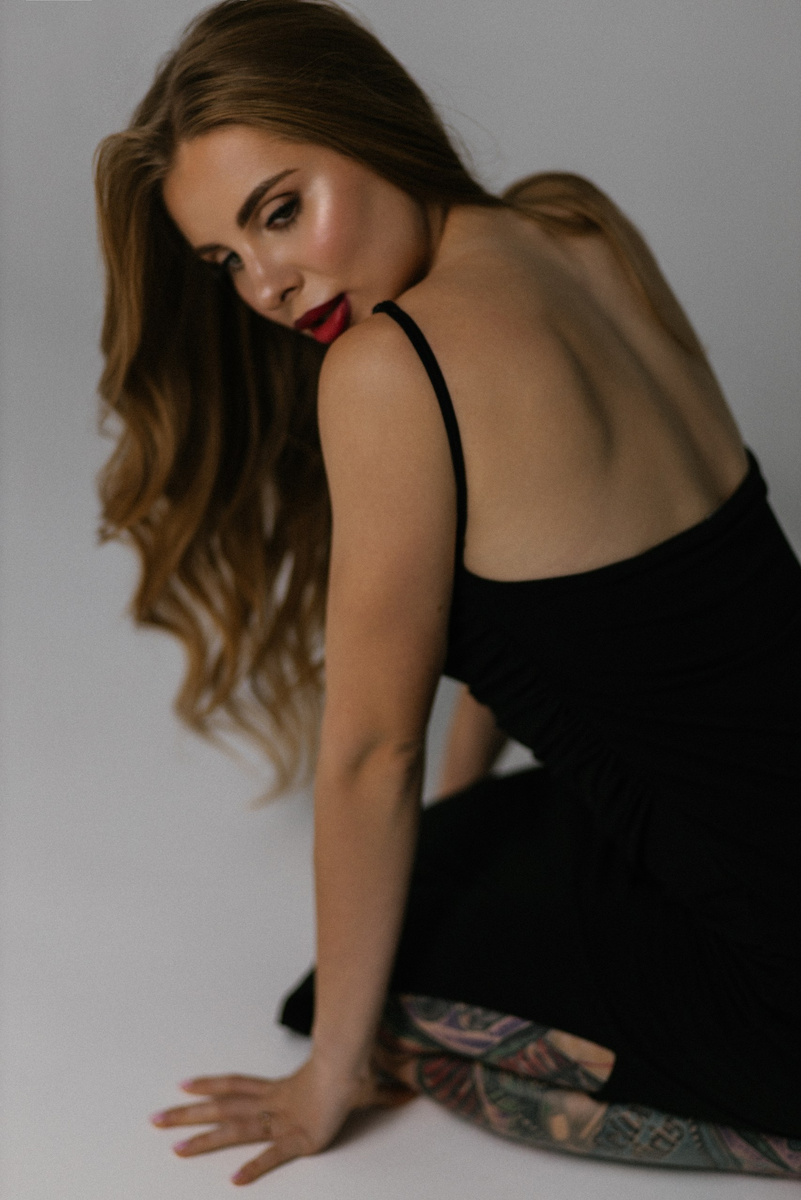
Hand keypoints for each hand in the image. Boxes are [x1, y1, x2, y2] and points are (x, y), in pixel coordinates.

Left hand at [149, 1052, 415, 1184]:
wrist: (358, 1065)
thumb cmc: (354, 1067)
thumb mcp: (352, 1077)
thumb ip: (368, 1085)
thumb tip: (397, 1083)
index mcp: (279, 1090)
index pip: (237, 1086)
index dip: (210, 1086)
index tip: (183, 1085)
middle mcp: (273, 1104)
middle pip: (223, 1108)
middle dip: (187, 1115)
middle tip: (154, 1120)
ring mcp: (283, 1121)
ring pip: (236, 1131)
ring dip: (204, 1140)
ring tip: (175, 1150)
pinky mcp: (300, 1138)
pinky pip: (274, 1154)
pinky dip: (257, 1167)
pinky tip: (236, 1181)